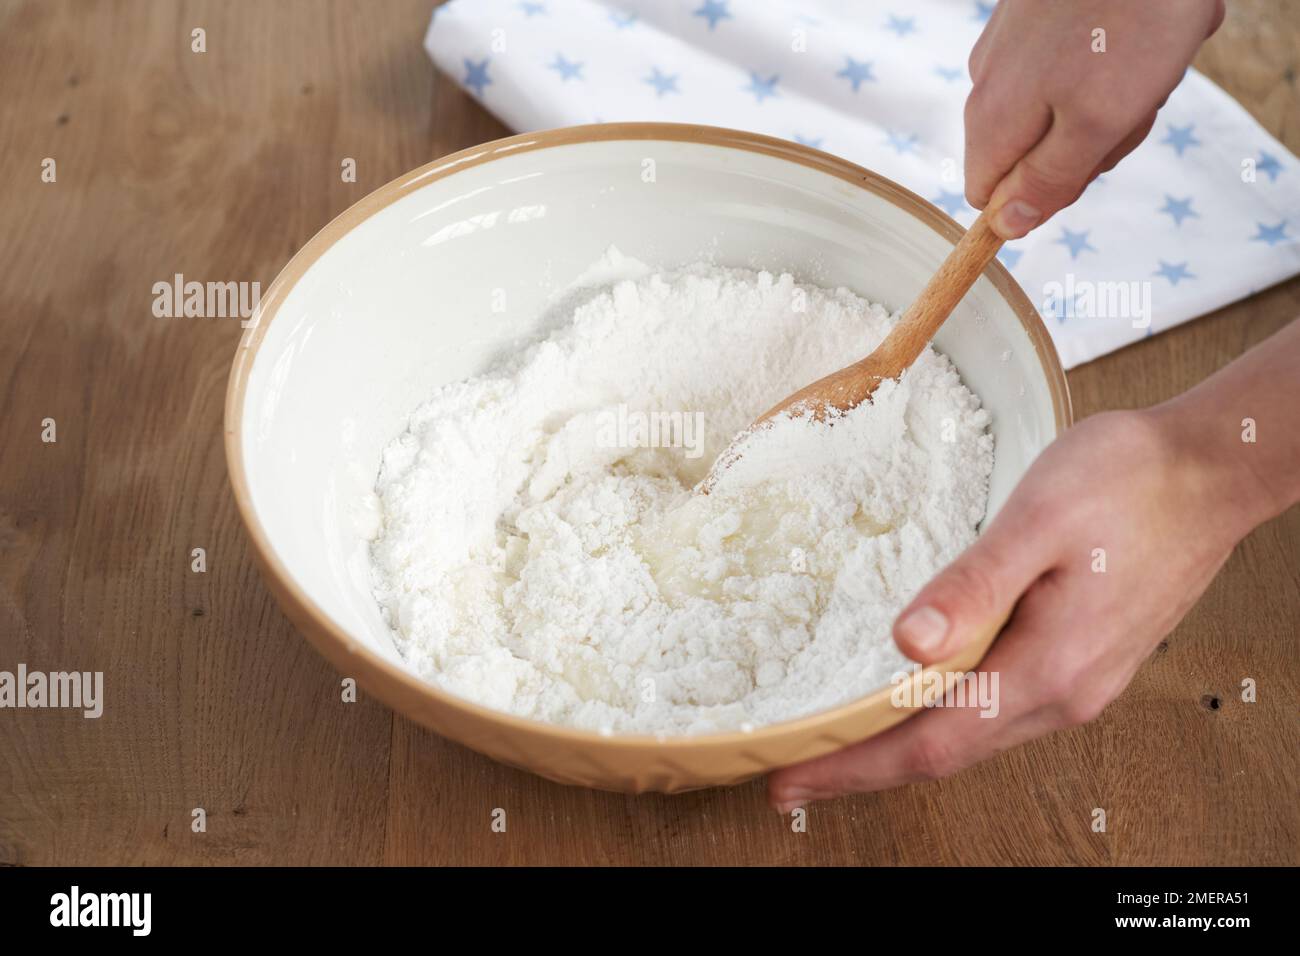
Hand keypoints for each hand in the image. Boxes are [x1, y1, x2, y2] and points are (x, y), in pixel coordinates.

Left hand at [768, 403, 1274, 809]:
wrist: (1211, 469)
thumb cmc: (1130, 481)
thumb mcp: (1039, 519)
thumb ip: (975, 585)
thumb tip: (909, 643)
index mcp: (1049, 667)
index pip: (930, 744)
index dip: (853, 767)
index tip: (789, 779)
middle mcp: (1065, 692)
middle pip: (945, 754)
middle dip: (862, 767)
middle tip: (791, 771)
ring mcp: (1078, 681)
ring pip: (971, 735)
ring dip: (900, 746)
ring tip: (837, 741)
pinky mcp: (1081, 659)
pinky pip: (996, 709)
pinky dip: (941, 718)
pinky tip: (913, 699)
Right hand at [965, 0, 1224, 238]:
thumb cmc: (1128, 22)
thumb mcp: (1097, 123)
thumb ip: (1049, 182)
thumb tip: (1007, 226)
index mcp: (993, 119)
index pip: (989, 197)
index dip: (1038, 197)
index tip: (1086, 165)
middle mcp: (988, 84)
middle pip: (1029, 154)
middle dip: (1088, 143)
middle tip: (1128, 104)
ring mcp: (1010, 48)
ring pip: (1058, 109)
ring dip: (1110, 99)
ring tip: (1142, 61)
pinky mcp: (1035, 20)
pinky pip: (1073, 65)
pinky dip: (1112, 60)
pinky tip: (1136, 34)